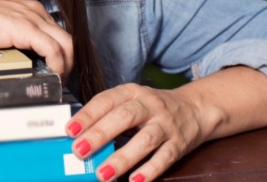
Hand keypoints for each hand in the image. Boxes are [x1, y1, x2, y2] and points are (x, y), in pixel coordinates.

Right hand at [0, 0, 73, 79]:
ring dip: (67, 66)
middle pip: (67, 38)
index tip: (57, 70)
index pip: (57, 32)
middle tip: (61, 80)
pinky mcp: (25, 29)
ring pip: (67, 44)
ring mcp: (31, 19)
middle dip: (70, 61)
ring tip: (58, 81)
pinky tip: (52, 75)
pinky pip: (53, 50)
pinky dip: (58, 65)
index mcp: (29, 9)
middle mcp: (34, 11)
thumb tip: (21, 59)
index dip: (62, 54)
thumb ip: (12, 37)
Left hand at [65, 84, 207, 181]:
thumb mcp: (131, 102)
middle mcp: (149, 105)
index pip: (106, 100)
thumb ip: (108, 114)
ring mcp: (166, 124)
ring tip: (102, 174)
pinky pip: (164, 158)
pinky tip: (134, 181)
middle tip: (79, 151)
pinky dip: (149, 170)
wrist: (196, 108)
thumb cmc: (153, 108)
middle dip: (100, 134)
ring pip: (144, 140)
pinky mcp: (179, 143)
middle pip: (124, 117)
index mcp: (132, 93)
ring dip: (122, 158)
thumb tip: (77, 134)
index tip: (70, 130)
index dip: (87, 115)